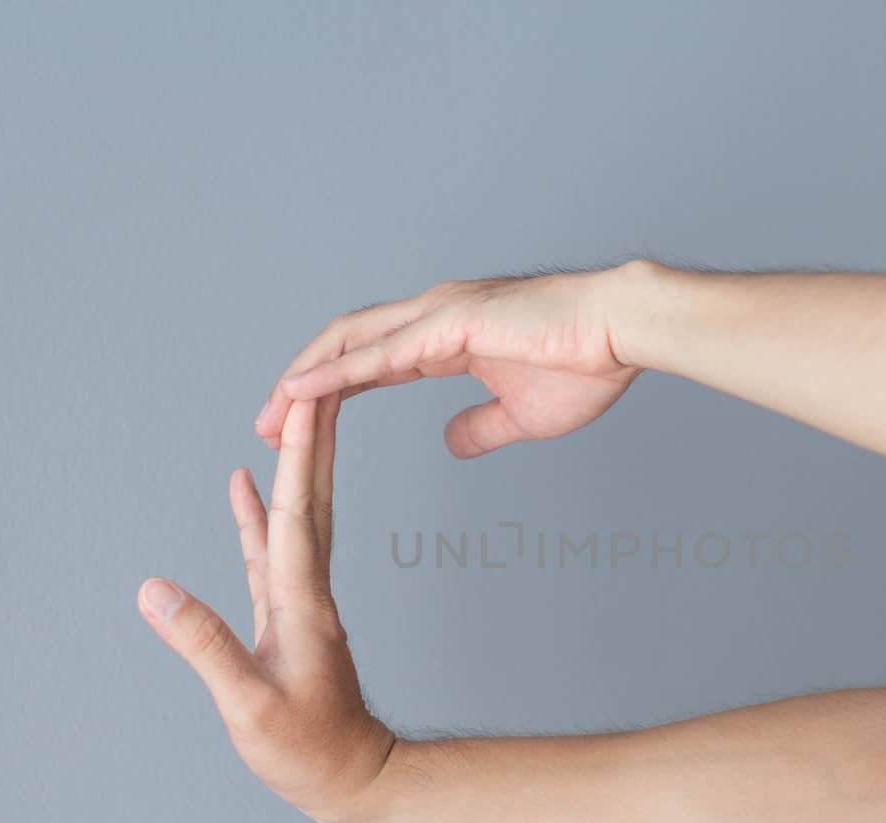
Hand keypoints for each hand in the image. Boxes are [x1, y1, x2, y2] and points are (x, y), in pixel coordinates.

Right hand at [139, 396, 392, 822]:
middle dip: (311, 435)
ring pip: (293, 515)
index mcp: (302, 602)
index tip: (307, 399)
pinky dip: (256, 511)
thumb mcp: (249, 706)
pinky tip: (242, 487)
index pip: (296, 512)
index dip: (298, 454)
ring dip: (289, 462)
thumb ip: (203, 646)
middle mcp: (307, 589)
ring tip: (280, 414)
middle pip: (308, 497)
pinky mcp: (286, 614)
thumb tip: (153, 589)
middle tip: (314, 377)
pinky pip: (270, 548)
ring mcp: (298, 599)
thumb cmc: (308, 754)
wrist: (354, 781)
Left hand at [254, 264, 646, 457]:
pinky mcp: (448, 325)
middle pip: (343, 347)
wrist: (621, 332)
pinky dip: (333, 375)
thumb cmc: (585, 363)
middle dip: (299, 385)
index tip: (296, 424)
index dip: (330, 391)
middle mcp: (431, 317)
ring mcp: (436, 315)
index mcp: (446, 337)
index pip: (369, 362)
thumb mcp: (520, 414)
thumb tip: (450, 444)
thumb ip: (480, 428)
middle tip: (264, 424)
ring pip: (348, 344)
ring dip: (304, 379)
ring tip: (268, 413)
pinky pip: (377, 355)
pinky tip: (300, 394)